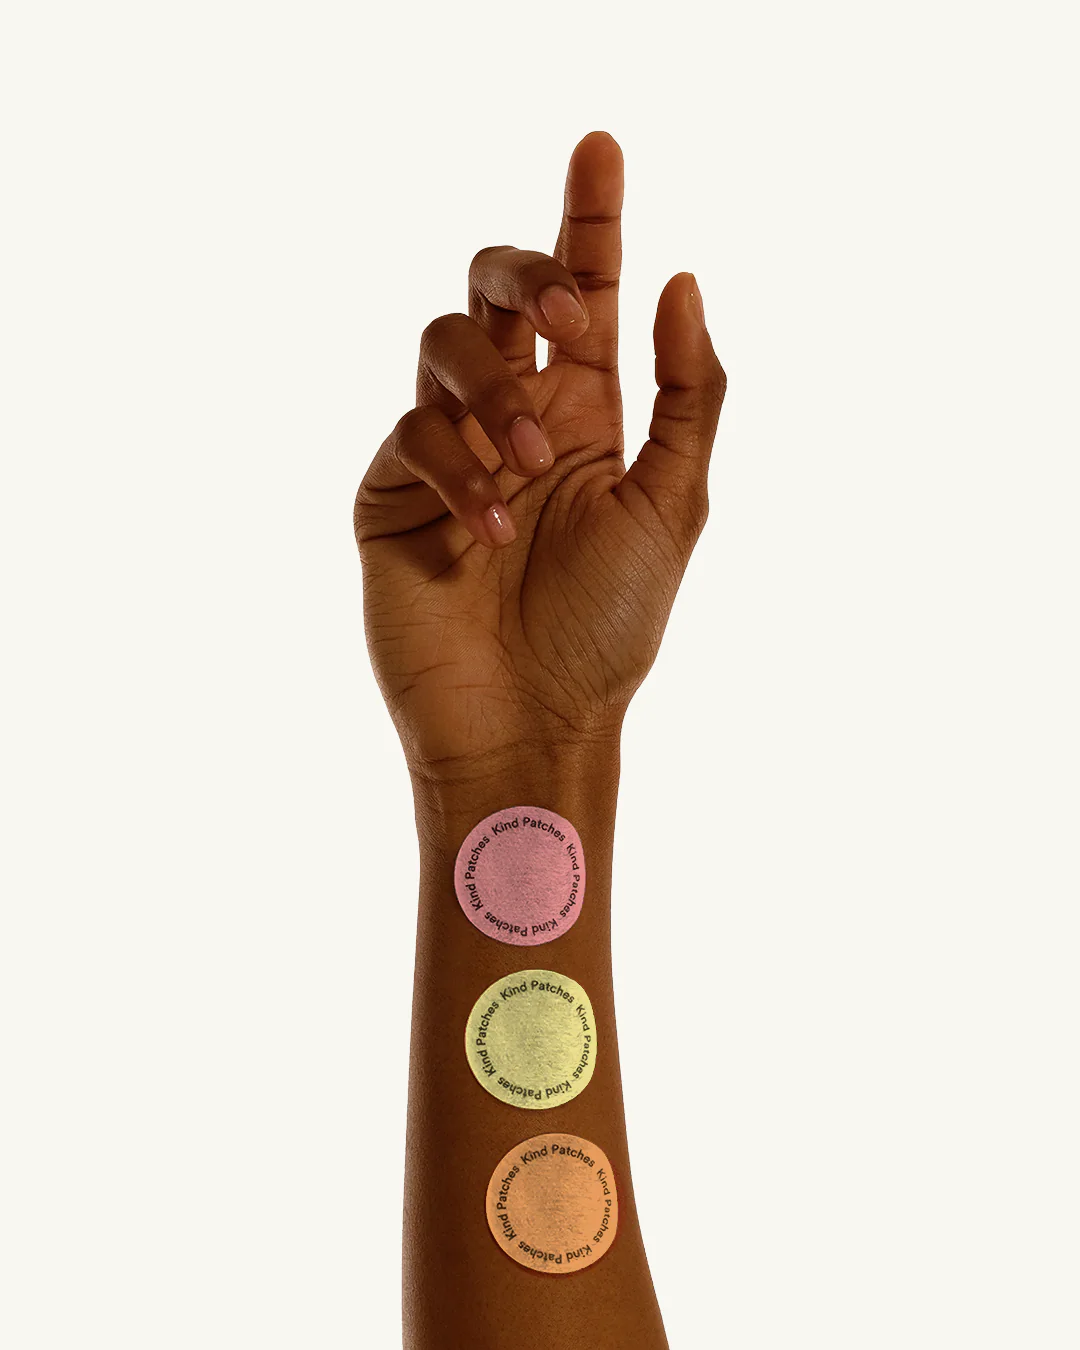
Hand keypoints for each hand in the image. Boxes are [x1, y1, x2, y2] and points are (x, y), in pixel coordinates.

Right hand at [355, 132, 725, 774]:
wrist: (532, 721)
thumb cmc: (608, 628)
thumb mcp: (672, 504)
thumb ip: (688, 394)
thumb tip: (681, 279)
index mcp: (585, 414)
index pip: (583, 293)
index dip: (589, 217)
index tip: (602, 144)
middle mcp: (514, 418)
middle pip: (499, 288)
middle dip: (529, 275)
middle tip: (575, 319)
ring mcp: (448, 451)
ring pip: (444, 343)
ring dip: (495, 387)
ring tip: (534, 464)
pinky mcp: (392, 492)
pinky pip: (412, 432)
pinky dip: (458, 467)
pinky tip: (490, 528)